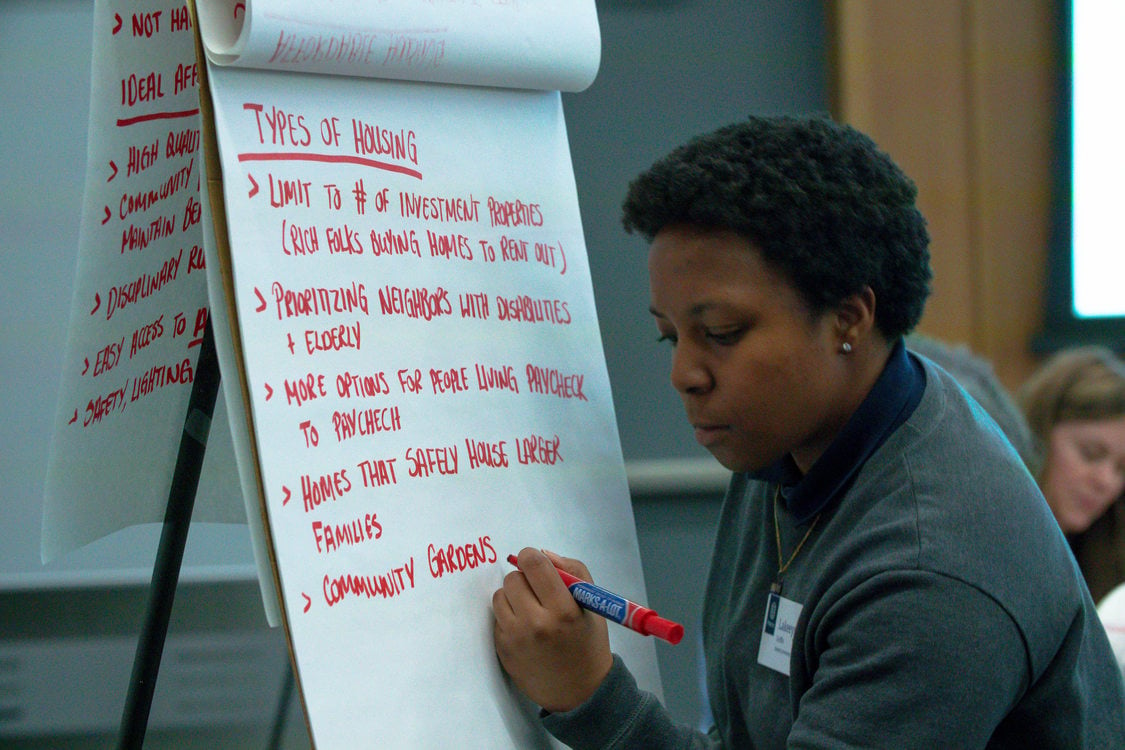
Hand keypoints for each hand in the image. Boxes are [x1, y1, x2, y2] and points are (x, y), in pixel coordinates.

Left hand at [492, 547, 612, 711]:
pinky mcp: (502, 649)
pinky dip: (508, 617)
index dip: (532, 557)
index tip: (536, 563)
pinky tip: (525, 628)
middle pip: (513, 578)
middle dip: (525, 579)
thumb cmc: (588, 643)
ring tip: (530, 609)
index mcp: (562, 609)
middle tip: (537, 592)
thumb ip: (572, 571)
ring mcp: (515, 638)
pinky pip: (496, 617)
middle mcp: (535, 623)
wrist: (579, 692)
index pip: (534, 564)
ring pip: (499, 595)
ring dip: (513, 597)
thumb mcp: (592, 604)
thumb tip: (542, 553)